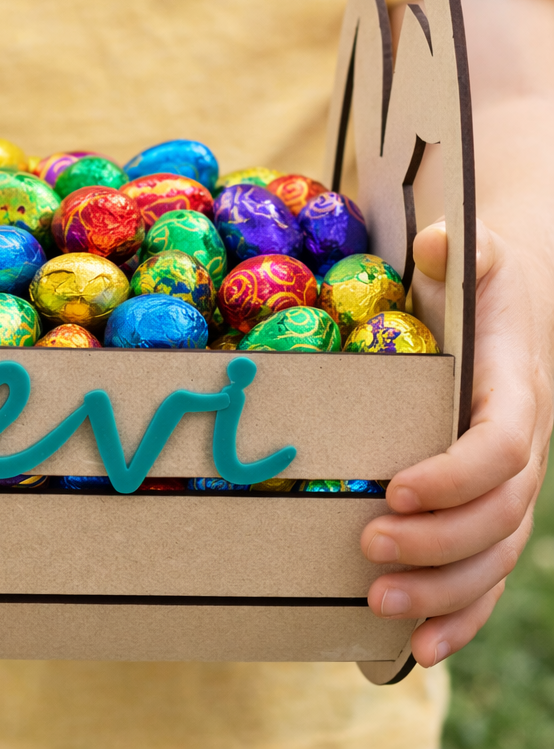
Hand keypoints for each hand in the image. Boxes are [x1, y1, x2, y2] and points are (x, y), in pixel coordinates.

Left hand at [360, 218, 551, 664]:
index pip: (500, 449)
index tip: (397, 485)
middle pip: (496, 518)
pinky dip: (457, 617)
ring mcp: (507, 495)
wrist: (507, 319)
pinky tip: (415, 646)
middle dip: (436, 543)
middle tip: (369, 545)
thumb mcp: (477, 256)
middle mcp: (521, 456)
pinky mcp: (484, 517)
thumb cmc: (479, 290)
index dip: (455, 475)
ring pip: (490, 561)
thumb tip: (436, 243)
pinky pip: (483, 579)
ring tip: (378, 605)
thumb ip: (464, 250)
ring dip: (441, 593)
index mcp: (515, 398)